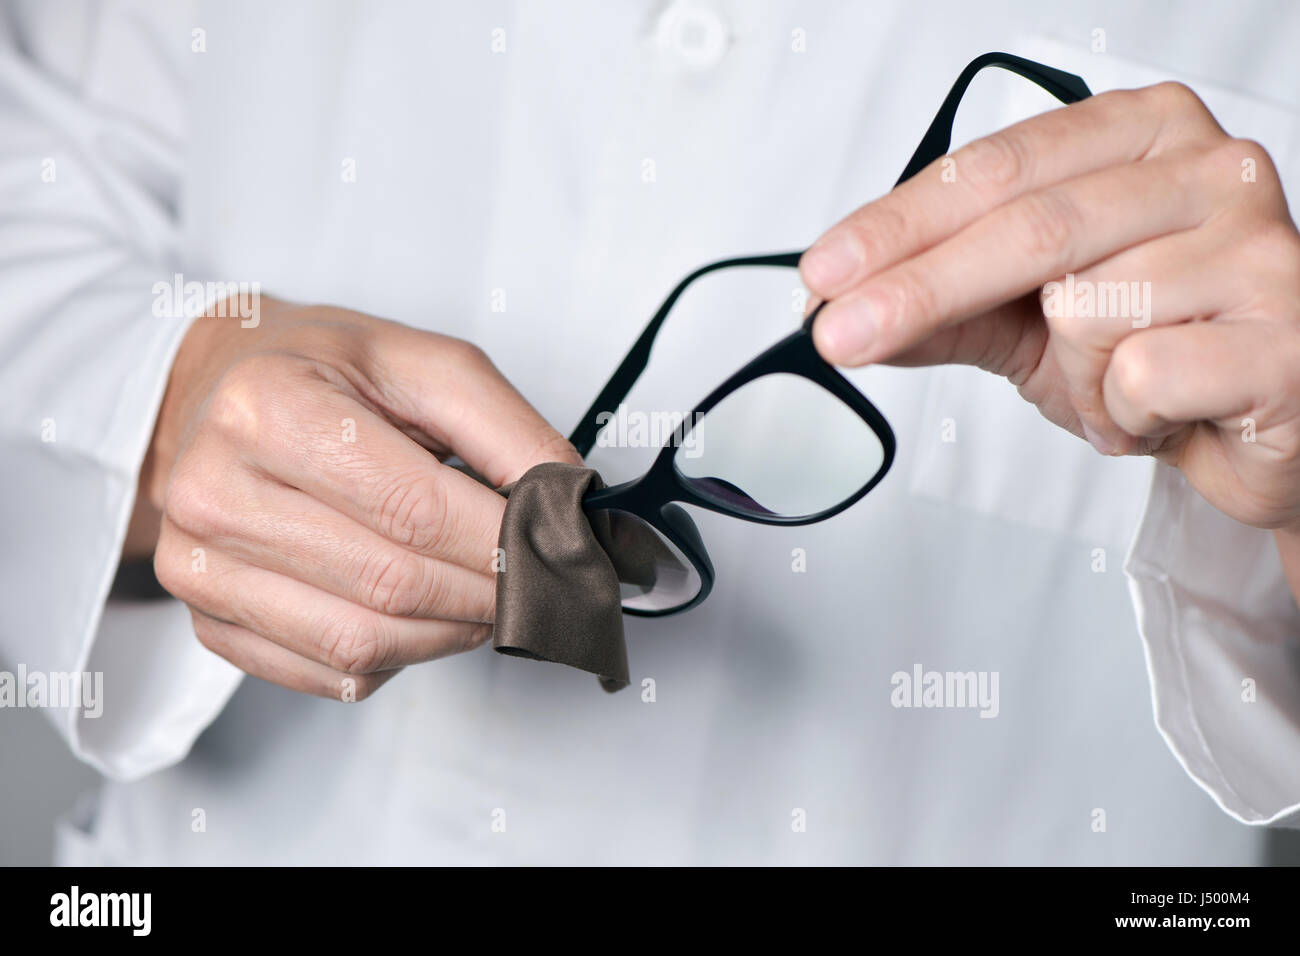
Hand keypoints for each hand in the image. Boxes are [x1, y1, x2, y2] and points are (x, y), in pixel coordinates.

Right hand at [139, 297, 579, 699]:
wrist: (218, 387)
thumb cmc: (324, 371)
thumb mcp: (427, 364)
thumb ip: (510, 432)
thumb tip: (570, 511)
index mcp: (270, 408)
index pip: (414, 510)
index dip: (502, 546)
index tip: (558, 555)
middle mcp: (213, 490)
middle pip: (391, 584)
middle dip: (486, 595)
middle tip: (532, 581)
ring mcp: (197, 565)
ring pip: (359, 645)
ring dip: (447, 635)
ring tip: (477, 596)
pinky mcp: (206, 618)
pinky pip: (327, 675)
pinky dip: (395, 658)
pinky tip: (413, 613)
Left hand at [800, 82, 1299, 541]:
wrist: (1266, 426)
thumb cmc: (1157, 351)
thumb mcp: (1031, 322)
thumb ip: (943, 308)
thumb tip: (841, 311)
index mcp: (1139, 135)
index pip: (994, 169)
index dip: (897, 226)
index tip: (823, 274)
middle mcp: (1206, 168)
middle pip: (1028, 227)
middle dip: (918, 290)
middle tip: (839, 336)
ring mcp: (1257, 243)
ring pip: (1085, 310)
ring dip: (1071, 376)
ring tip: (1118, 385)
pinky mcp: (1285, 333)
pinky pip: (1143, 374)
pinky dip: (1126, 412)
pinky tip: (1167, 408)